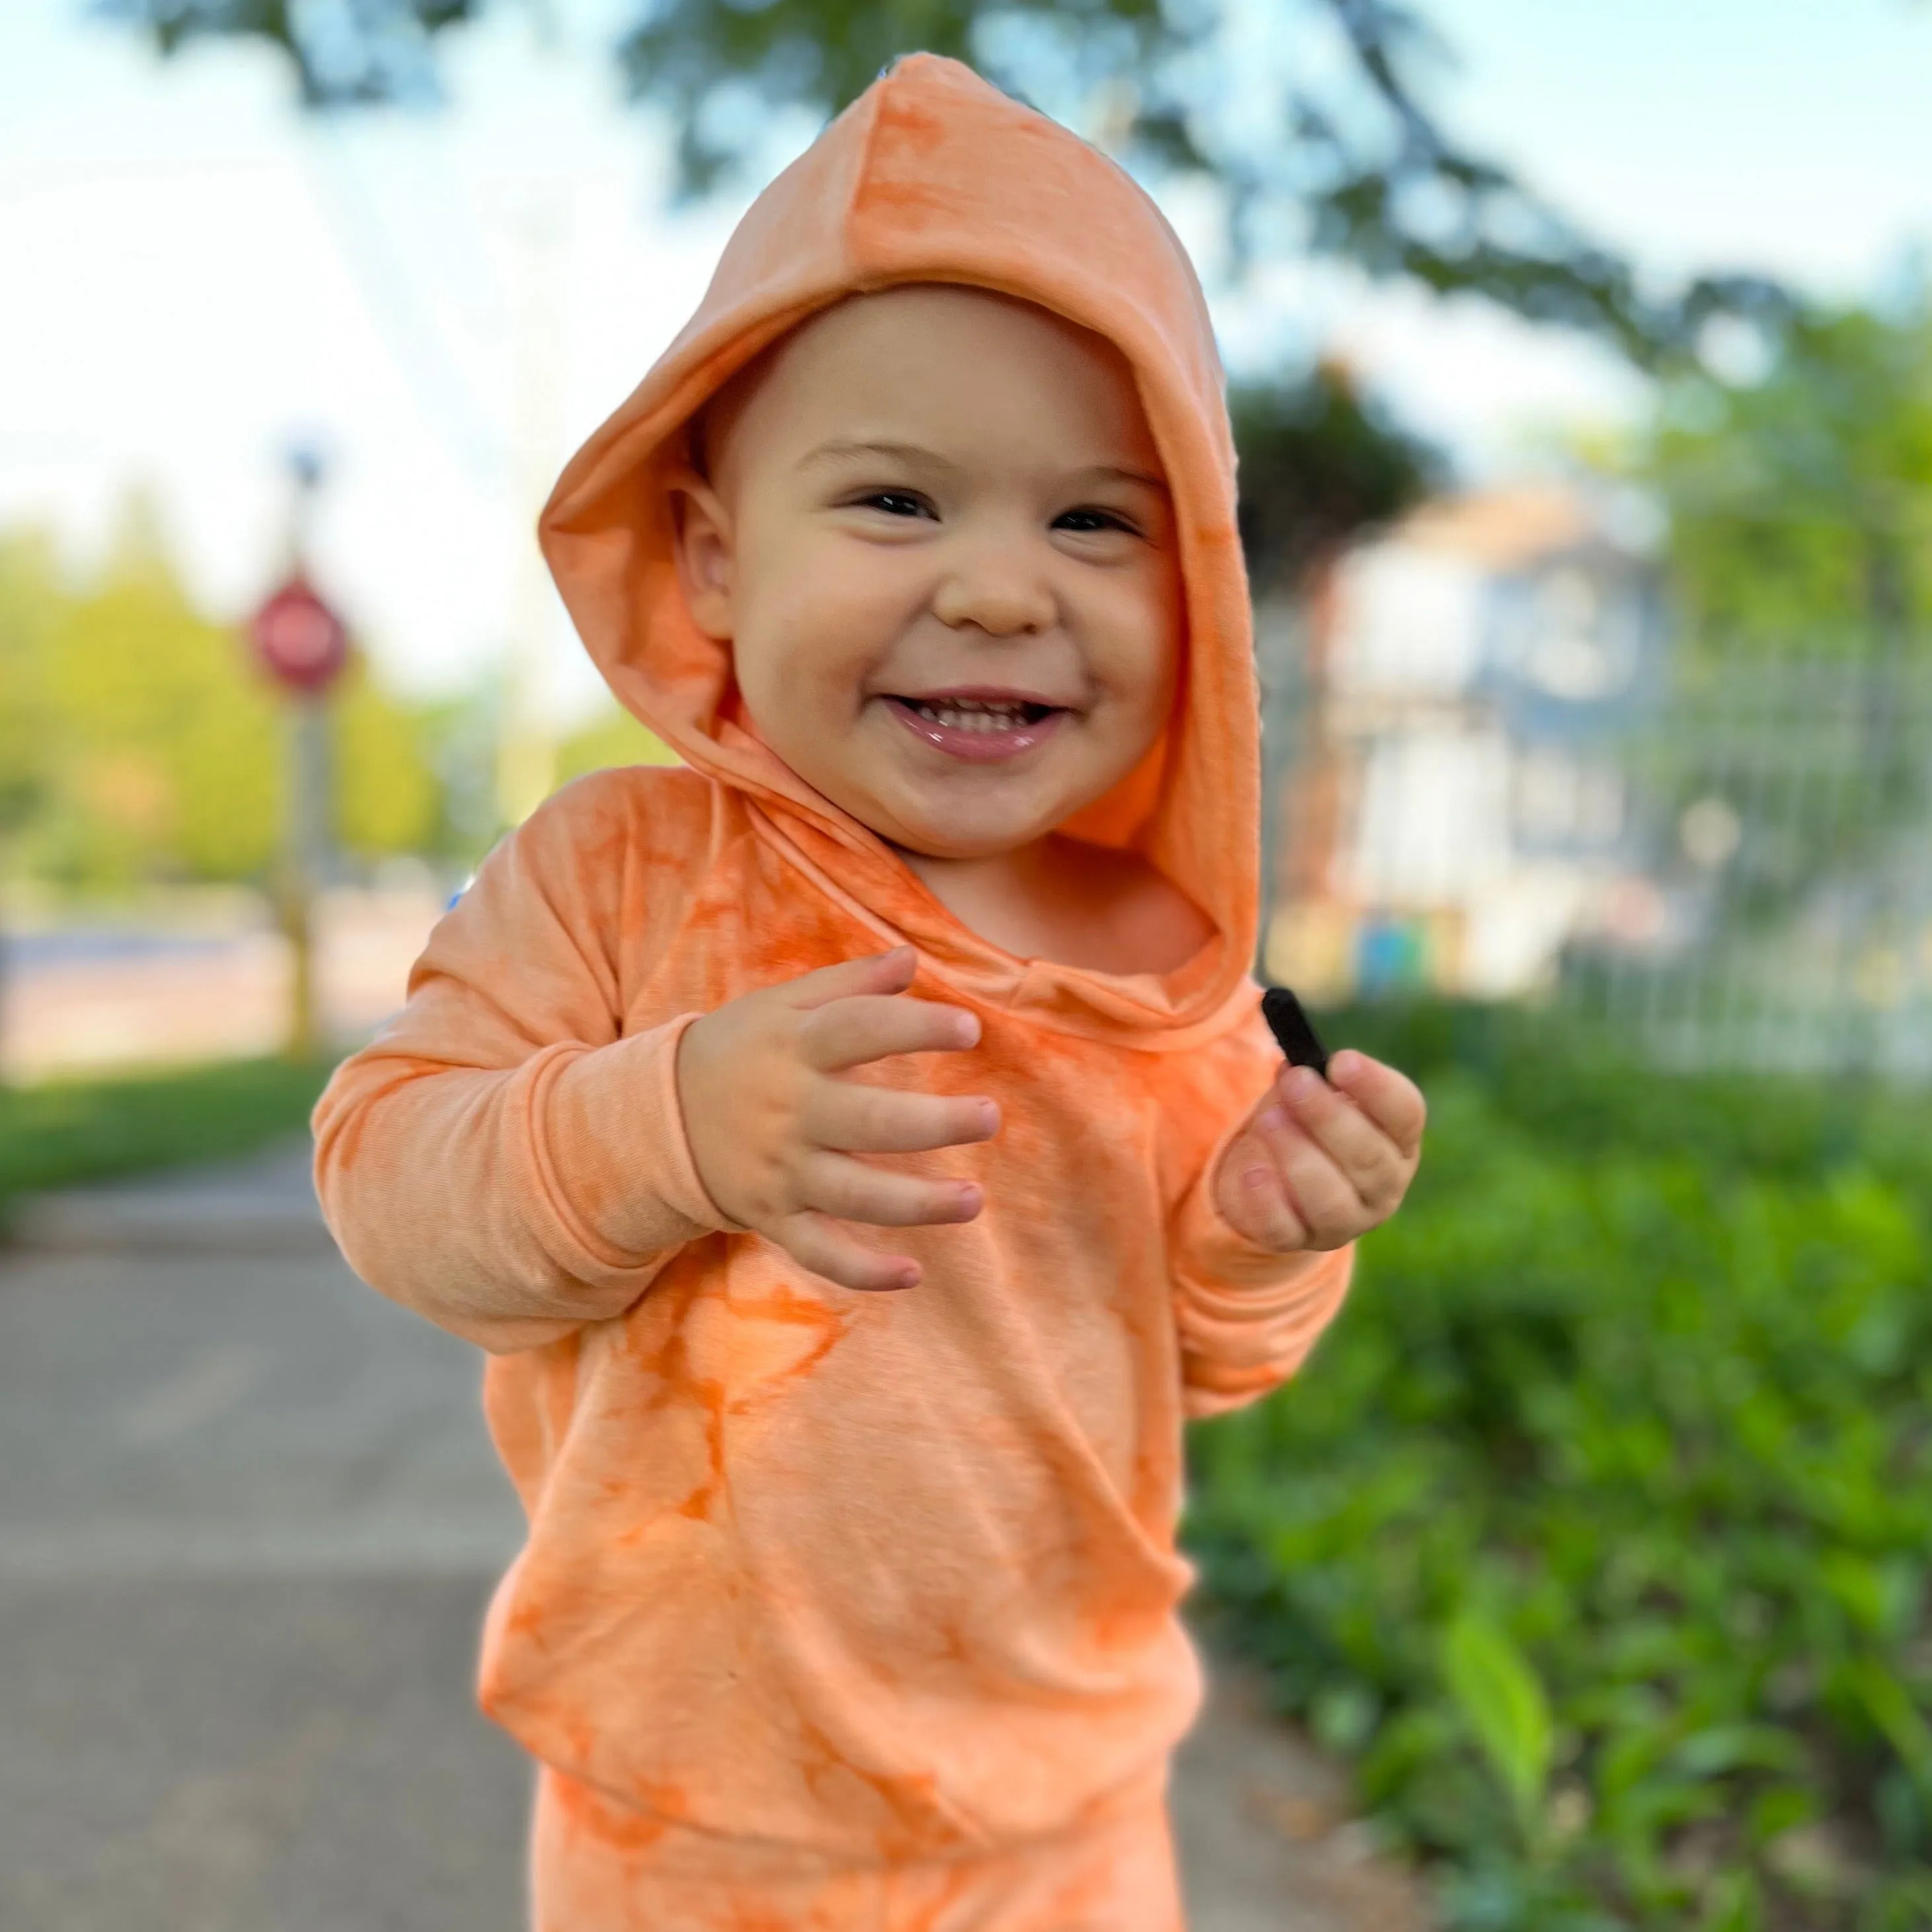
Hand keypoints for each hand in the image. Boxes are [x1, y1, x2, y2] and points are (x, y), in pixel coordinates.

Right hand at [676, 946, 997, 1291]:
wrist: (659, 1115)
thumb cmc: (741, 1049)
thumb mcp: (781, 1005)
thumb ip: (848, 984)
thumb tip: (912, 958)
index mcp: (796, 1048)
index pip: (858, 1031)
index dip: (915, 1028)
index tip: (970, 1029)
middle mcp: (791, 1112)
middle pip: (868, 1122)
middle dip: (933, 1123)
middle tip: (990, 1117)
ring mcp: (782, 1172)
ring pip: (855, 1196)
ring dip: (917, 1204)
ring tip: (974, 1200)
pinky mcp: (775, 1218)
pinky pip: (819, 1253)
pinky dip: (862, 1271)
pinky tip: (913, 1274)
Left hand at [1213, 1050, 1424, 1253]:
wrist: (1267, 1175)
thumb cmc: (1301, 1124)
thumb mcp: (1309, 1093)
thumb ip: (1308, 1079)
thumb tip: (1294, 1069)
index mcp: (1398, 1140)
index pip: (1405, 1114)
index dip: (1376, 1087)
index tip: (1341, 1061)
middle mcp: (1383, 1186)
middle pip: (1368, 1157)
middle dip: (1327, 1116)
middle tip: (1295, 1082)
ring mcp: (1345, 1221)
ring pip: (1331, 1200)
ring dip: (1298, 1156)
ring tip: (1268, 1121)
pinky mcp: (1298, 1241)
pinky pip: (1284, 1228)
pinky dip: (1266, 1199)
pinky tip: (1252, 1170)